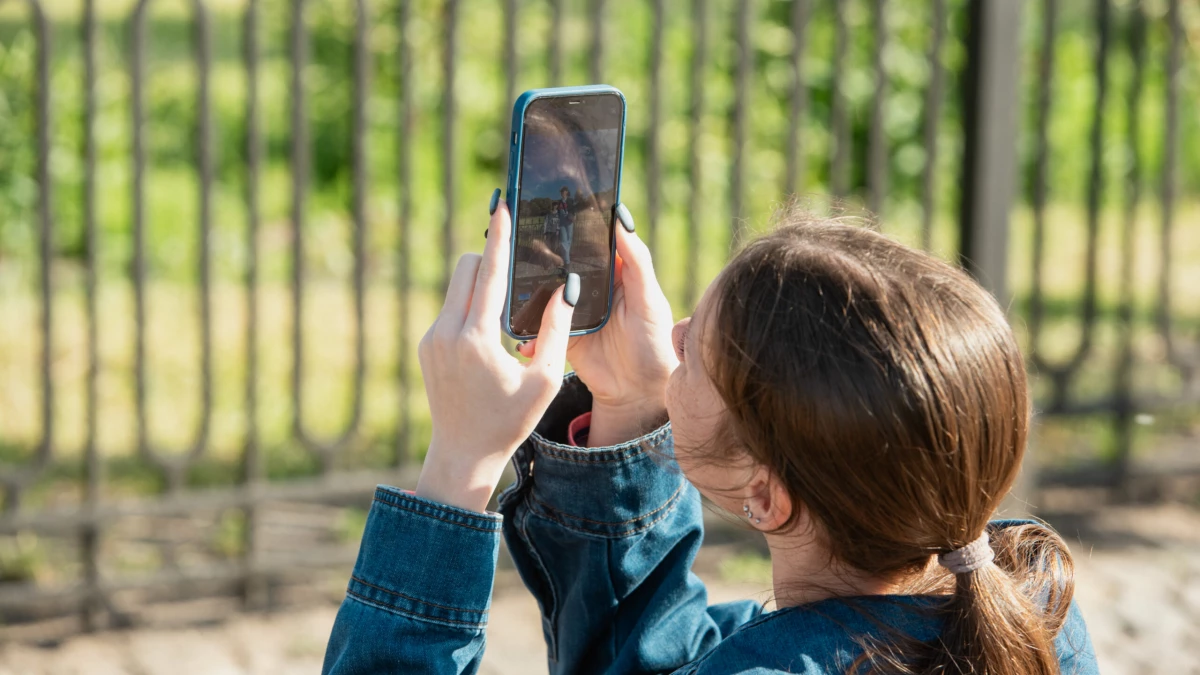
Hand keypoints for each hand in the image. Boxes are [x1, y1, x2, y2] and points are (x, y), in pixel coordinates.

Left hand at [416, 195, 577, 512]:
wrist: (463, 452)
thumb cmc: (511, 420)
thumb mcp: (545, 380)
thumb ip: (557, 331)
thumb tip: (566, 289)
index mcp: (477, 340)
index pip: (488, 274)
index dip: (497, 237)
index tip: (501, 205)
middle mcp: (447, 333)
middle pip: (466, 269)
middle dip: (489, 262)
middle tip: (516, 270)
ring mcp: (432, 339)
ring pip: (456, 288)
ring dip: (480, 287)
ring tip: (506, 311)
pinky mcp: (426, 346)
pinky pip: (450, 309)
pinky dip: (470, 308)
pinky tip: (489, 334)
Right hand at [517, 204, 675, 445]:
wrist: (640, 392)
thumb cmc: (654, 342)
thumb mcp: (649, 298)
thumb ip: (636, 260)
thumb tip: (621, 216)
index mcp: (612, 271)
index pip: (588, 240)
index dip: (571, 224)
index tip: (549, 205)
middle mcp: (589, 287)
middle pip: (560, 263)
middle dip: (537, 254)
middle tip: (514, 240)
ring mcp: (572, 310)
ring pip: (543, 292)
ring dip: (525, 289)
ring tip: (507, 281)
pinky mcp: (560, 335)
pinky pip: (538, 328)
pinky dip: (528, 331)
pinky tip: (522, 335)